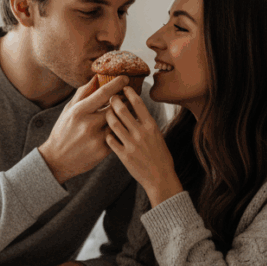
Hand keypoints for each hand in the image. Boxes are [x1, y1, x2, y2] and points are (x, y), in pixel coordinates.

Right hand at [38, 75, 128, 183]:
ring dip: (126, 115)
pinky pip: (118, 136)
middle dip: (125, 99)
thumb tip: (96, 77)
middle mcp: (88, 124)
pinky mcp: (103, 151)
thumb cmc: (63, 131)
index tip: (125, 78)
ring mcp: (97, 139)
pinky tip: (124, 126)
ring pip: (119, 122)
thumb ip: (83, 93)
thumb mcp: (69, 110)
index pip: (103, 93)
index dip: (117, 84)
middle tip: (131, 95)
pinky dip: (121, 129)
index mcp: (79, 111)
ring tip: (129, 109)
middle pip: (116, 107)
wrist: (57, 160)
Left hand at [105, 87, 183, 207]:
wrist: (161, 177)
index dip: (129, 92)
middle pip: (122, 110)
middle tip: (110, 98)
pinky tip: (106, 132)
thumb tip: (136, 107)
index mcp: (151, 126)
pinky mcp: (123, 155)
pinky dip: (106, 133)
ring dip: (107, 115)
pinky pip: (109, 140)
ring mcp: (131, 144)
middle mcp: (141, 133)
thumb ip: (146, 122)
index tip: (123, 87)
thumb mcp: (157, 135)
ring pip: (113, 123)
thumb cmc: (160, 155)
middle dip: (113, 101)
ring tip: (106, 113)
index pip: (138, 103)